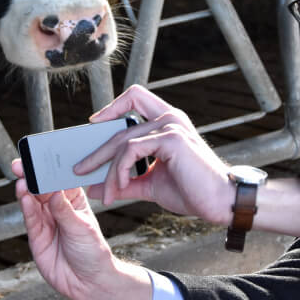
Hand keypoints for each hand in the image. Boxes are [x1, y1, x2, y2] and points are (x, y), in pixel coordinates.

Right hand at [12, 159, 151, 299]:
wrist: (90, 283)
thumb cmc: (93, 252)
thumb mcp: (82, 228)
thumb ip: (64, 212)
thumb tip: (53, 193)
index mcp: (74, 200)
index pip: (60, 180)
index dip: (50, 168)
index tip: (41, 156)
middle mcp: (58, 209)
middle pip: (42, 188)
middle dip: (31, 176)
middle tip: (22, 164)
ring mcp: (46, 222)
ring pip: (33, 202)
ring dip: (26, 190)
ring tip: (22, 179)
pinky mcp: (37, 237)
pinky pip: (30, 219)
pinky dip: (25, 207)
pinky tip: (23, 196)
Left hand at [76, 85, 233, 224]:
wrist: (220, 203)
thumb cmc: (191, 191)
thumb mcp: (150, 185)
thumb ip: (124, 182)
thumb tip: (94, 187)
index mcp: (167, 122)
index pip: (135, 97)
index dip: (113, 106)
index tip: (95, 124)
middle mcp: (169, 117)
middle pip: (120, 125)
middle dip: (97, 150)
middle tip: (79, 169)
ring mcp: (171, 125)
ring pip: (123, 142)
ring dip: (108, 169)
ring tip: (105, 193)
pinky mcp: (172, 138)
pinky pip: (132, 150)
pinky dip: (119, 170)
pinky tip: (119, 188)